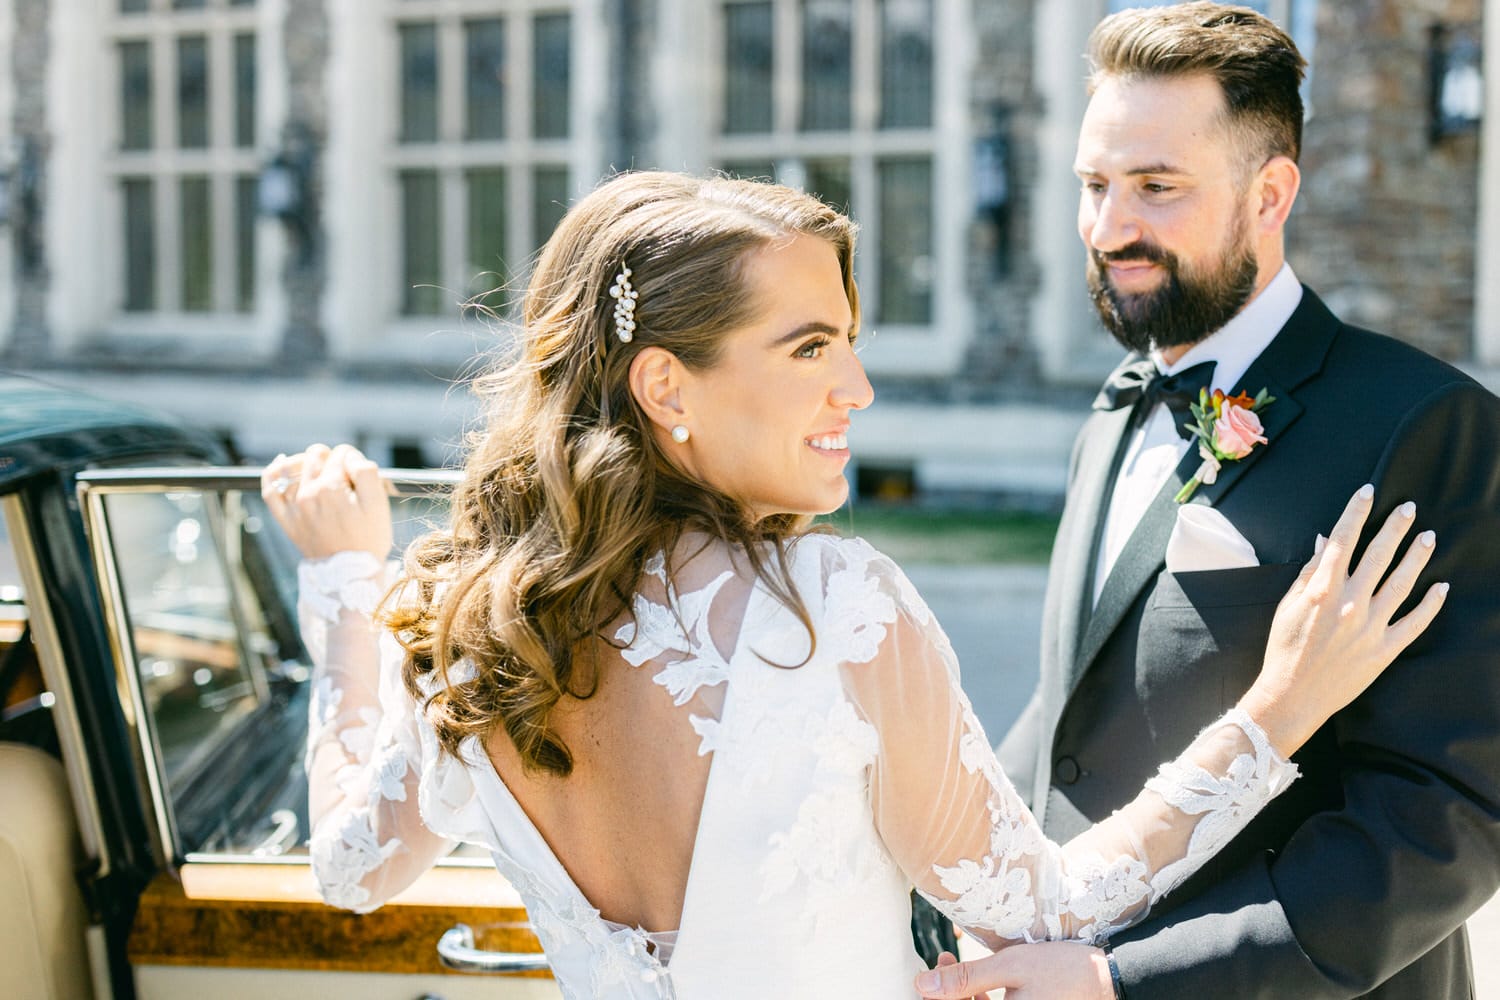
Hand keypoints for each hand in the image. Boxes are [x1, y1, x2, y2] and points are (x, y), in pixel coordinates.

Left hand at [261, 444, 393, 560]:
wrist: (350, 575)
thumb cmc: (368, 539)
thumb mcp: (378, 505)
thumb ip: (366, 472)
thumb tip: (350, 457)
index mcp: (331, 487)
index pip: (342, 454)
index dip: (355, 460)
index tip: (361, 475)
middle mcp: (308, 493)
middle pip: (318, 455)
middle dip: (333, 459)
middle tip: (345, 478)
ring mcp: (294, 506)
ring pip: (295, 466)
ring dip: (309, 461)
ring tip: (322, 469)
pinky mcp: (287, 519)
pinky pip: (271, 490)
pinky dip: (273, 473)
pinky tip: (282, 463)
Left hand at [915, 943, 1111, 998]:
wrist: (1104, 978)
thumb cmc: (1061, 969)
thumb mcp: (1010, 966)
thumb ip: (965, 979)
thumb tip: (922, 985)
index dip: (934, 998)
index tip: (930, 970)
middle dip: (946, 993)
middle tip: (942, 959)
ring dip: (960, 993)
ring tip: (953, 959)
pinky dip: (978, 998)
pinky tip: (978, 977)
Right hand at [1241, 484, 1448, 756]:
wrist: (1292, 695)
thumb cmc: (1284, 648)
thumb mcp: (1287, 605)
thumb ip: (1309, 573)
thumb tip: (1325, 542)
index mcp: (1321, 589)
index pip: (1342, 539)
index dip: (1356, 512)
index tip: (1368, 491)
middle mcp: (1349, 603)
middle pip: (1378, 555)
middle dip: (1395, 528)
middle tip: (1410, 508)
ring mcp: (1370, 626)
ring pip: (1402, 582)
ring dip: (1417, 557)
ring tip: (1429, 537)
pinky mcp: (1385, 649)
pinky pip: (1414, 622)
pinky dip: (1430, 604)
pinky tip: (1441, 587)